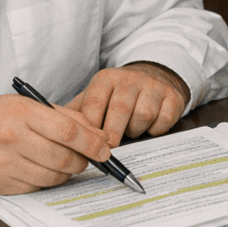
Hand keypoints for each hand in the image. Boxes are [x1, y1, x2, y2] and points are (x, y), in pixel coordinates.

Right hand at [0, 95, 112, 195]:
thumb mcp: (24, 104)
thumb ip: (62, 116)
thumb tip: (96, 132)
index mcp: (21, 114)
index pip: (68, 130)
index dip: (92, 142)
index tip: (106, 148)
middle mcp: (13, 140)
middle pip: (64, 158)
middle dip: (84, 161)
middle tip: (89, 158)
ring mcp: (6, 165)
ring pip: (53, 176)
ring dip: (68, 172)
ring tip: (67, 162)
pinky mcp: (1, 186)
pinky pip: (37, 188)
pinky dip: (49, 181)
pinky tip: (45, 170)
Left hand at [66, 62, 189, 144]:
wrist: (153, 77)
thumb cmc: (118, 95)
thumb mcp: (95, 97)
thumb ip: (77, 113)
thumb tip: (54, 133)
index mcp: (106, 79)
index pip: (94, 102)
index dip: (91, 127)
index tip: (88, 143)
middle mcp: (130, 79)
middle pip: (120, 109)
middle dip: (113, 133)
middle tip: (109, 148)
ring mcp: (153, 86)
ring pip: (143, 115)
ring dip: (136, 130)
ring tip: (130, 131)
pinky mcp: (172, 96)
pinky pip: (163, 119)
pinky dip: (156, 129)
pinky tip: (149, 127)